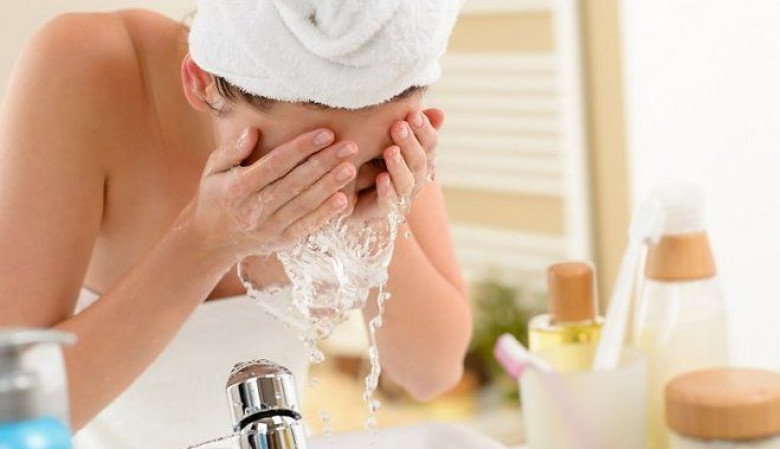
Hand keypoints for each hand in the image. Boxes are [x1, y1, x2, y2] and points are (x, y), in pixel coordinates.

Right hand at [180, 127, 358, 259]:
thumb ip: (232, 150)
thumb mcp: (214, 169)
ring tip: (351, 168)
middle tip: (350, 146)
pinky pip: (307, 226)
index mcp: (238, 188)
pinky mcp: (282, 241)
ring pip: (304, 204)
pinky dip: (326, 214)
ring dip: (330, 186)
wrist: (214, 240)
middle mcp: (254, 209)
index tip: (326, 133)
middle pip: (295, 182)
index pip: (276, 164)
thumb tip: (253, 131)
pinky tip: (344, 200)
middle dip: (324, 163)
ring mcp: (269, 228)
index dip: (302, 148)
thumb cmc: (217, 195)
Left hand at [350, 108, 444, 222]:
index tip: (414, 114)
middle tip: (399, 126)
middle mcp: (415, 179)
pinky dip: (386, 190)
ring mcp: (401, 196)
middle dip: (410, 144)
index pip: (430, 145)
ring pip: (406, 182)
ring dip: (399, 165)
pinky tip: (381, 178)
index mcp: (421, 160)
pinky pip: (388, 202)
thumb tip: (440, 112)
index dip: (424, 130)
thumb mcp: (389, 139)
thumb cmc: (375, 160)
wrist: (353, 196)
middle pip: (420, 162)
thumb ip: (410, 127)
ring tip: (389, 151)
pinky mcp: (383, 210)